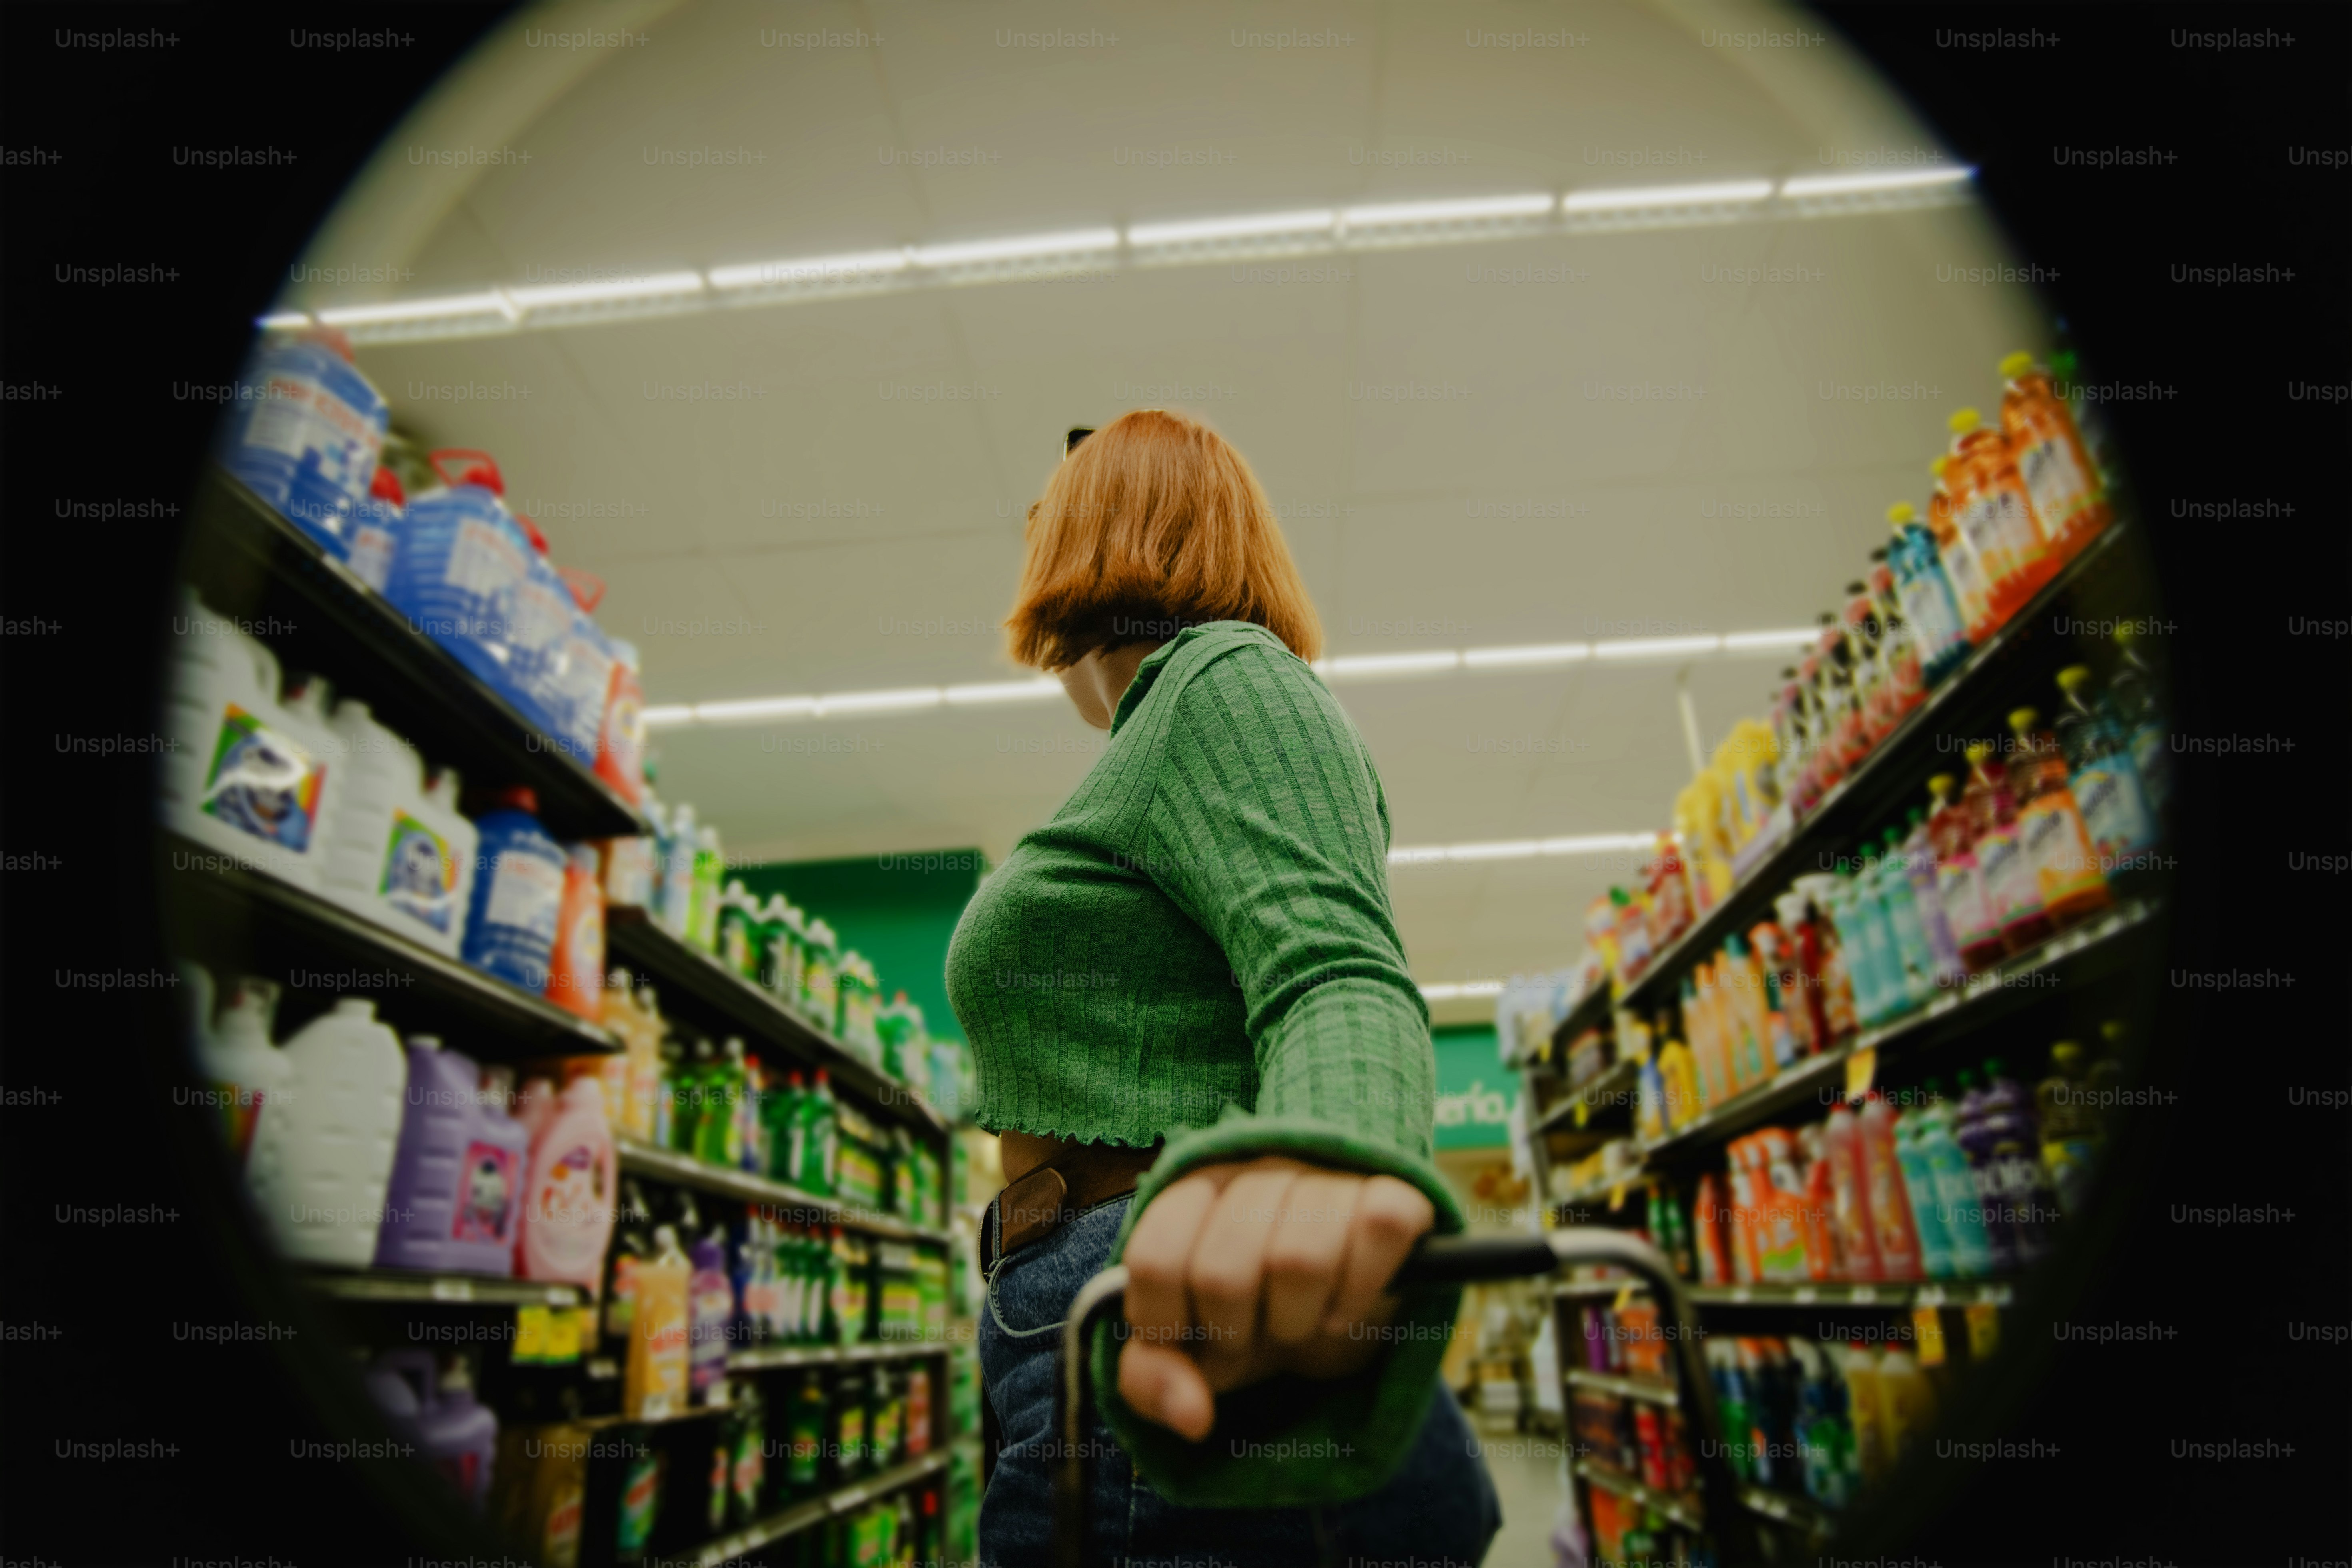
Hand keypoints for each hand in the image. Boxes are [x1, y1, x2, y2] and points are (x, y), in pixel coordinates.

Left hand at [1116, 1155, 1435, 1440]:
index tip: (1194, 1334)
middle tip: (1255, 1332)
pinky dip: (1359, 1292)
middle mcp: (1258, 1167)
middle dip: (1235, 1332)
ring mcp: (1327, 1174)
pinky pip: (1379, 1228)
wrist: (1342, 1311)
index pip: (1154, 1260)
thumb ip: (1153, 1378)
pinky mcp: (1394, 1192)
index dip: (1169, 1323)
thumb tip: (1193, 1417)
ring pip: (1298, 1261)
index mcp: (1191, 1192)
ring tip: (1301, 1320)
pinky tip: (1347, 1306)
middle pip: (1222, 1273)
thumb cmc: (1254, 1319)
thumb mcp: (1191, 1349)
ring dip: (1296, 1321)